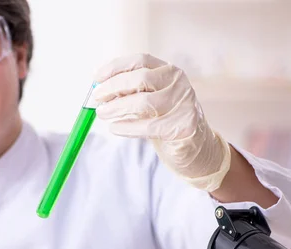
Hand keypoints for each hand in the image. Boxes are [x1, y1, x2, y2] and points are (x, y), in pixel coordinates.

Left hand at [92, 53, 231, 192]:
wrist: (194, 146)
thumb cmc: (165, 120)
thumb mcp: (148, 100)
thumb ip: (129, 92)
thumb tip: (99, 89)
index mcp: (168, 71)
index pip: (140, 60)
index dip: (115, 67)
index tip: (96, 78)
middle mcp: (178, 83)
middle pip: (140, 78)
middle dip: (113, 87)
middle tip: (96, 99)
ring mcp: (183, 103)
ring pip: (143, 101)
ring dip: (117, 107)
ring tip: (102, 114)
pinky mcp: (183, 126)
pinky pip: (148, 126)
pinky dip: (127, 127)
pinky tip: (115, 128)